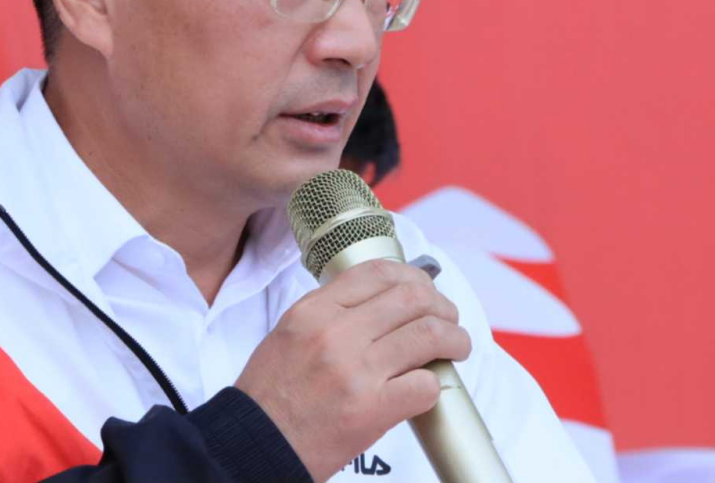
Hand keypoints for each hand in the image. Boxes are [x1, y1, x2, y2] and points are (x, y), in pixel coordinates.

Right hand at [234, 259, 471, 481]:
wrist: (257, 442)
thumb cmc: (270, 393)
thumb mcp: (289, 332)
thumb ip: (330, 313)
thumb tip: (378, 302)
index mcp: (313, 311)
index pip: (377, 273)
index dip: (412, 276)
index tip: (424, 288)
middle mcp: (335, 334)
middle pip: (412, 298)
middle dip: (441, 307)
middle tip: (448, 320)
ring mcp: (356, 371)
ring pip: (429, 335)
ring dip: (454, 340)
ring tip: (457, 347)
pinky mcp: (372, 409)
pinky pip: (425, 385)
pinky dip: (435, 384)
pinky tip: (428, 387)